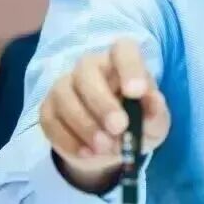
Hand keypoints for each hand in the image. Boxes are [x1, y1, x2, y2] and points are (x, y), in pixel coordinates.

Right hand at [39, 38, 169, 189]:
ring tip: (105, 148)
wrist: (111, 148)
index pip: (123, 50)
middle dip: (102, 102)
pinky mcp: (48, 109)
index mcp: (121, 62)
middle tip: (119, 128)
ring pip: (64, 95)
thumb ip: (156, 112)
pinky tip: (87, 154)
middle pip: (87, 70)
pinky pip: (50, 120)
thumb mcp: (154, 123)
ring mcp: (65, 86)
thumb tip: (153, 101)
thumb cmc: (138, 124)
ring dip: (85, 124)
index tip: (137, 92)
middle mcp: (90, 67)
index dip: (129, 67)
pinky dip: (69, 140)